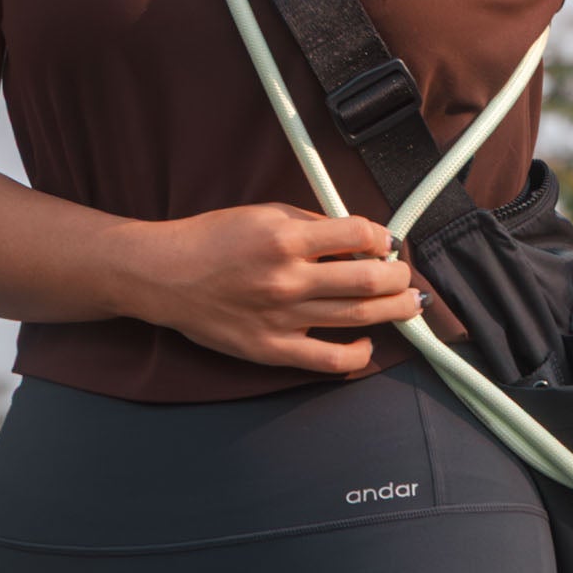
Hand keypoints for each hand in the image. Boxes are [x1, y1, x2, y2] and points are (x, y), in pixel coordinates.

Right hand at [109, 204, 421, 374]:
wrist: (165, 276)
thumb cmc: (212, 241)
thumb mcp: (260, 214)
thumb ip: (309, 223)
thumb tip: (357, 237)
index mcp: (284, 236)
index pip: (357, 235)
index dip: (382, 238)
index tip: (386, 243)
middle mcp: (288, 278)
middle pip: (369, 281)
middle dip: (398, 277)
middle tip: (404, 276)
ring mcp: (284, 317)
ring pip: (359, 317)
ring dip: (394, 310)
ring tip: (408, 304)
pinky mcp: (275, 349)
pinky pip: (332, 359)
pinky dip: (360, 353)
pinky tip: (368, 342)